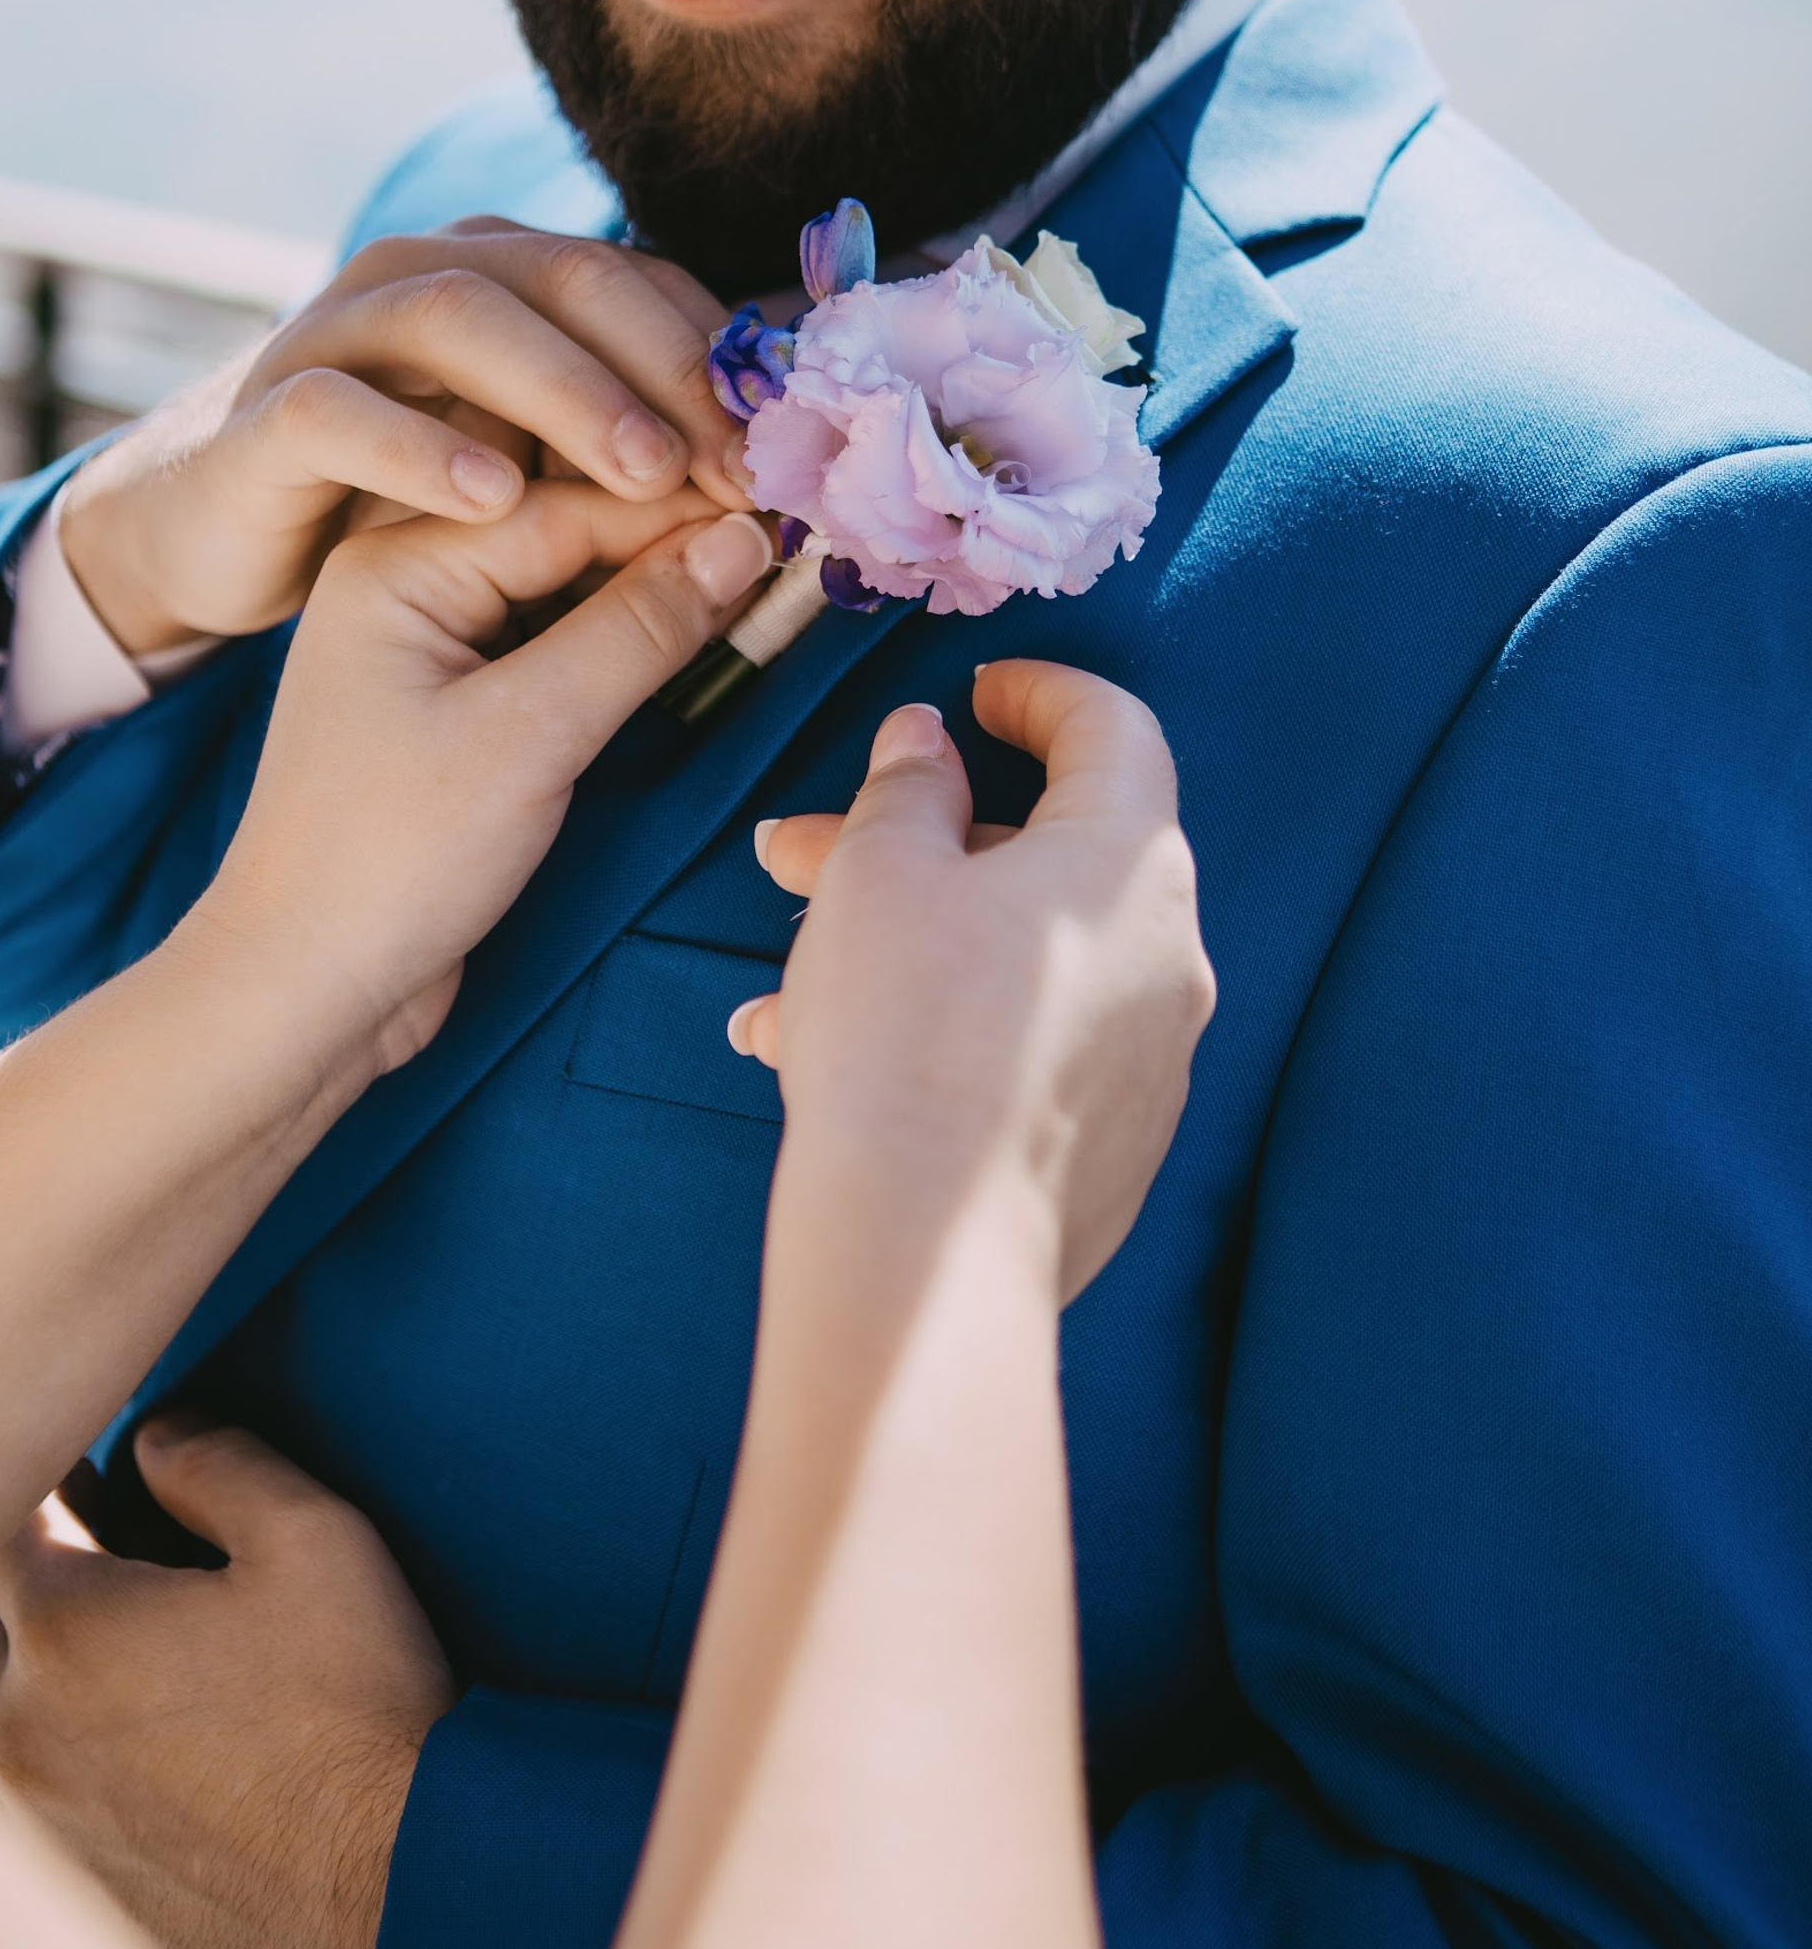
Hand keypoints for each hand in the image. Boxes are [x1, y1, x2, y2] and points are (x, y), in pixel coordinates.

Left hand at [0, 1419, 454, 1948]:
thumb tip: (155, 1436)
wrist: (395, 1892)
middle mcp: (21, 1734)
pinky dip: (41, 1791)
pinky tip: (118, 1783)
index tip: (100, 1485)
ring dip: (16, 1697)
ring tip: (102, 1684)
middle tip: (99, 1574)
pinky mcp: (69, 1909)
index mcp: (69, 1630)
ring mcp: (34, 1833)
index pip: (7, 1529)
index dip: (52, 1491)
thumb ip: (217, 1462)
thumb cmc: (360, 1706)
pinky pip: (11, 1836)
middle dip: (18, 1591)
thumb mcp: (316, 1537)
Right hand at [60, 220, 745, 656]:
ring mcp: (338, 332)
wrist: (231, 532)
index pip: (638, 280)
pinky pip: (339, 408)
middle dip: (664, 368)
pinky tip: (493, 500)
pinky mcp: (268, 414)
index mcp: (508, 276)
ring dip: (564, 391)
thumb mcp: (540, 466)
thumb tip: (776, 468)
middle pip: (565, 278)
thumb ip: (634, 448)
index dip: (721, 357)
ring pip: (458, 317)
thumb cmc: (415, 499)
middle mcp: (427, 276)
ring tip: (643, 473)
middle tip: (735, 462)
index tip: (790, 445)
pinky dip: (420, 447)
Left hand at [193, 480, 775, 1075]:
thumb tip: (745, 541)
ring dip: (661, 591)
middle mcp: (408, 579)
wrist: (303, 988)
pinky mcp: (457, 704)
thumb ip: (640, 629)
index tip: (792, 513)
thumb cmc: (390, 861)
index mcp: (397, 560)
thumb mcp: (531, 735)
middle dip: (677, 539)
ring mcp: (431, 643)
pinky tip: (703, 644)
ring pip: (571, 586)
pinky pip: (557, 643)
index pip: (570, 504)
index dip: (686, 509)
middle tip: (796, 544)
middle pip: (571, 530)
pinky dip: (629, 643)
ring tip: (767, 590)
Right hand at [734, 664, 1214, 1300]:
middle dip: (912, 845)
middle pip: (1042, 857)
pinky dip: (940, 1028)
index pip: (1115, 730)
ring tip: (783, 980)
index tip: (975, 696)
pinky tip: (820, 1055)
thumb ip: (908, 790)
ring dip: (904, 945)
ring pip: (1017, 960)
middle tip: (801, 849)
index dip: (1039, 694)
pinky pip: (1025, 1047)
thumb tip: (928, 746)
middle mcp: (1165, 954)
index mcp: (1132, 863)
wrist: (929, 1254)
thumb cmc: (905, 1035)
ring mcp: (1147, 1056)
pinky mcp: (1115, 1141)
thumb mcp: (881, 876)